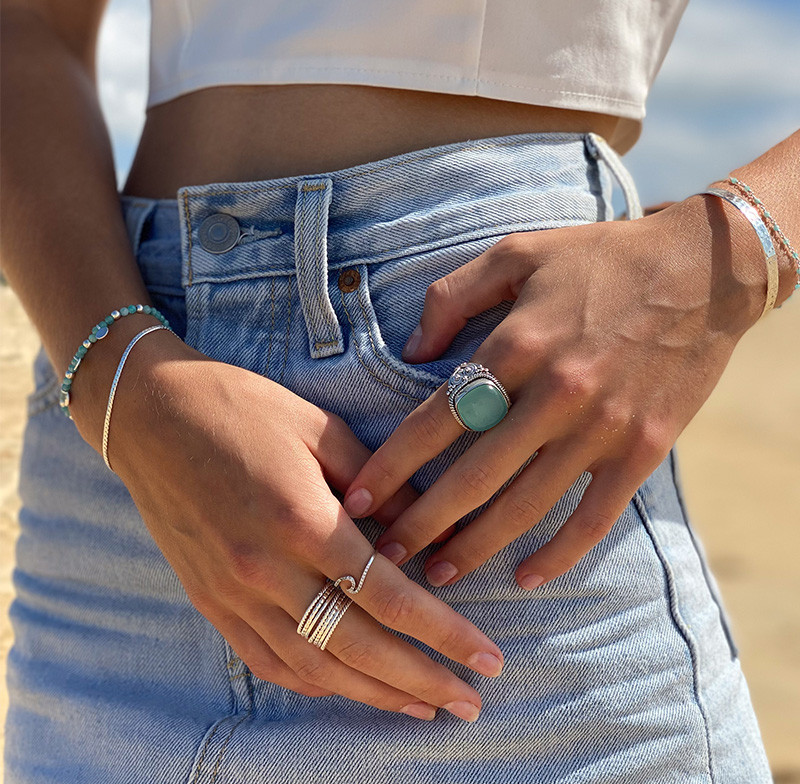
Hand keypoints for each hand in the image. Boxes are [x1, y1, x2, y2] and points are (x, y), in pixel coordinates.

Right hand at [98, 330, 504, 722]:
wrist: (151, 416)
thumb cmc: (242, 408)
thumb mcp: (321, 428)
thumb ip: (378, 485)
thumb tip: (425, 531)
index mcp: (302, 519)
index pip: (388, 595)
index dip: (444, 633)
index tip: (486, 657)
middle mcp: (266, 570)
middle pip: (358, 647)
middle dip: (421, 681)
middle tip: (470, 704)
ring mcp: (233, 594)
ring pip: (314, 667)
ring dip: (373, 695)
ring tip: (422, 709)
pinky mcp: (211, 603)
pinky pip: (268, 661)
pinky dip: (315, 684)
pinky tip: (349, 689)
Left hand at [342, 195, 766, 589]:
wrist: (701, 272)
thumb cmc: (599, 260)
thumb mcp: (517, 252)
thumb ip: (454, 295)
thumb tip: (413, 349)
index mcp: (516, 344)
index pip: (436, 420)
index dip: (391, 467)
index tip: (358, 501)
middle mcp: (554, 393)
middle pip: (472, 477)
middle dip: (421, 524)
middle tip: (384, 557)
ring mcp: (601, 427)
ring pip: (525, 506)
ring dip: (476, 548)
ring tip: (438, 576)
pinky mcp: (641, 449)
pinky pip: (594, 516)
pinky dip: (559, 554)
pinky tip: (525, 577)